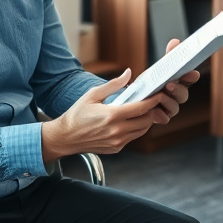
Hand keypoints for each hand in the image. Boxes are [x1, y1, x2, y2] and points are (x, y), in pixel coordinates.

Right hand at [40, 69, 169, 160]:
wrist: (65, 137)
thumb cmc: (77, 115)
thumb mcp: (92, 95)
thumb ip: (113, 84)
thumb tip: (128, 73)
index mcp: (112, 115)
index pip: (141, 108)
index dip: (153, 101)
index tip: (158, 95)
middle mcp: (117, 131)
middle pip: (146, 120)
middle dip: (152, 111)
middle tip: (150, 103)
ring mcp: (117, 142)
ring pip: (142, 130)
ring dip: (145, 120)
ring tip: (141, 111)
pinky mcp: (116, 148)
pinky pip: (133, 138)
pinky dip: (135, 129)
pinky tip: (130, 121)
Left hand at [156, 38, 199, 118]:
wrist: (133, 100)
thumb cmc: (149, 83)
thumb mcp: (157, 69)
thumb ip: (168, 57)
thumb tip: (176, 42)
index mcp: (178, 83)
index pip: (189, 79)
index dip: (192, 77)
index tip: (192, 73)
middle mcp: (176, 97)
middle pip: (184, 95)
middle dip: (178, 90)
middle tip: (169, 85)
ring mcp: (169, 108)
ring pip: (175, 108)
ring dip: (168, 102)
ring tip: (159, 97)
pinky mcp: (161, 118)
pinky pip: (164, 118)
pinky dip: (159, 115)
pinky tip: (153, 111)